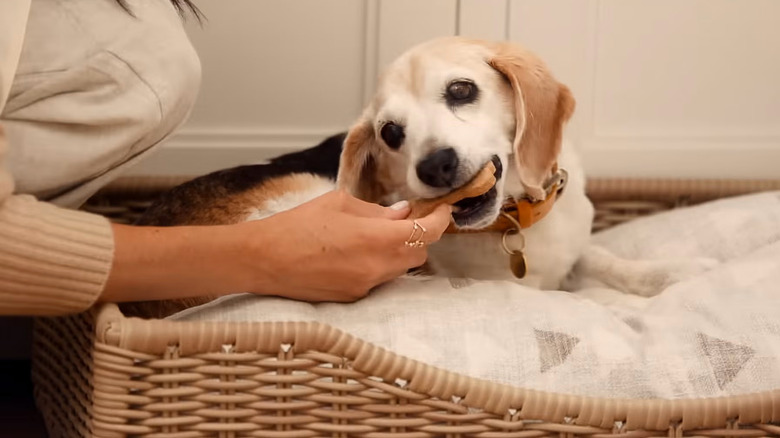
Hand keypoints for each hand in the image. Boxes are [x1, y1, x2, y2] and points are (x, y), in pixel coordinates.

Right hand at [237, 190, 451, 301]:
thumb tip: (402, 213)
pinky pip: (378, 281)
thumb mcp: (339, 204)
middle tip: (404, 220)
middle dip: (417, 237)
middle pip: (418, 254)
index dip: (441, 220)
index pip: (427, 232)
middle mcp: (377, 267)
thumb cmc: (297, 225)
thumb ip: (376, 211)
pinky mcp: (353, 298)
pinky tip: (353, 254)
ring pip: (399, 270)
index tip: (443, 210)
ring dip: (397, 253)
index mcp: (376, 238)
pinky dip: (377, 266)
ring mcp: (366, 286)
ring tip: (374, 236)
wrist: (263, 260)